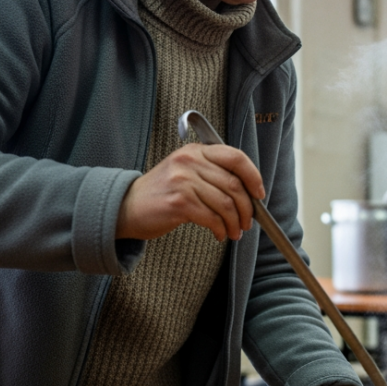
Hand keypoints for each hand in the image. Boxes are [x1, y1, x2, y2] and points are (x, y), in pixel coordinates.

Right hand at [116, 143, 264, 241]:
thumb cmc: (162, 193)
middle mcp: (189, 161)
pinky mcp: (179, 202)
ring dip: (235, 222)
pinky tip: (219, 234)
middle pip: (234, 184)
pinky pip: (212, 218)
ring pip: (226, 204)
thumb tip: (249, 193)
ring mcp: (183, 180)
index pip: (236, 157)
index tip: (259, 194)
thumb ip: (213, 174)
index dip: (253, 177)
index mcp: (195, 151)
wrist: (127, 207)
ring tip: (235, 232)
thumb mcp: (186, 172)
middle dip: (247, 208)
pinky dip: (221, 229)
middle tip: (248, 222)